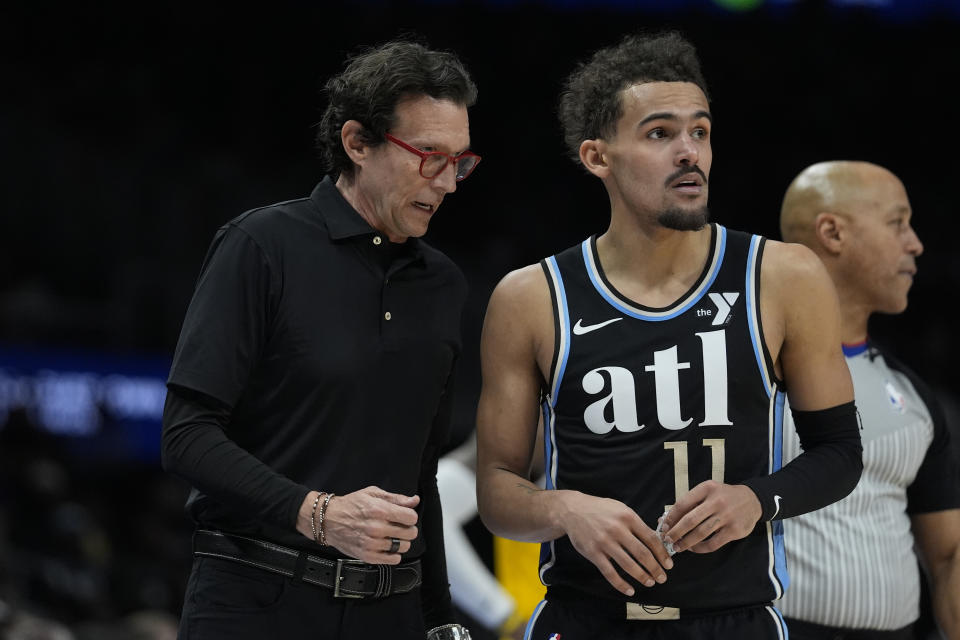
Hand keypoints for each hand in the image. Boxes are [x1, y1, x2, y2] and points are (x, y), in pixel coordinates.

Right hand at [305, 486, 419, 563]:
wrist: (329, 520)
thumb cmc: (351, 505)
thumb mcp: (373, 493)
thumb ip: (396, 498)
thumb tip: (414, 500)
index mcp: (380, 510)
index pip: (411, 518)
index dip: (410, 517)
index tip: (406, 517)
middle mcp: (377, 527)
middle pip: (410, 533)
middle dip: (408, 529)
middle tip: (400, 527)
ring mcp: (372, 543)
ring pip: (403, 547)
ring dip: (402, 542)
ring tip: (393, 536)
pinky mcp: (368, 556)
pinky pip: (393, 560)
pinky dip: (394, 554)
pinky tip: (388, 546)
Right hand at [560, 491, 672, 595]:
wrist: (572, 510)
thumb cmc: (600, 509)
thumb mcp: (621, 509)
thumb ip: (636, 524)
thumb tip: (656, 541)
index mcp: (628, 517)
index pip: (651, 538)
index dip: (662, 554)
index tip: (669, 564)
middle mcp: (617, 529)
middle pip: (642, 554)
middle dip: (655, 568)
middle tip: (662, 578)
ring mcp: (604, 542)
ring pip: (628, 565)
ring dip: (642, 576)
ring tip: (650, 582)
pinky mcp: (593, 553)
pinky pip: (610, 573)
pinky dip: (621, 584)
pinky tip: (629, 590)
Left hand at [660, 480, 760, 553]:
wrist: (753, 500)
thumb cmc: (723, 497)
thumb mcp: (708, 492)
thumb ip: (690, 504)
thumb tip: (666, 520)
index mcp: (706, 488)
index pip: (683, 504)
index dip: (671, 517)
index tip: (663, 526)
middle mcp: (717, 501)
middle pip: (690, 520)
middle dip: (675, 532)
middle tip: (667, 539)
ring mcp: (727, 516)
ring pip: (700, 533)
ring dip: (686, 542)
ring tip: (677, 547)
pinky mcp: (734, 530)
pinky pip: (713, 543)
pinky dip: (700, 548)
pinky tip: (693, 548)